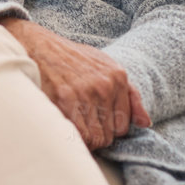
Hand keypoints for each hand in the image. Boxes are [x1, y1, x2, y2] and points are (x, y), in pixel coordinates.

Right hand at [0, 18, 150, 149]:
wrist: (38, 44)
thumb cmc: (73, 58)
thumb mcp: (106, 66)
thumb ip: (130, 95)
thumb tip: (145, 123)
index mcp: (117, 78)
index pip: (123, 126)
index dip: (108, 130)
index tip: (95, 124)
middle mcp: (103, 86)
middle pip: (108, 136)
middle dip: (96, 136)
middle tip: (81, 126)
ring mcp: (84, 93)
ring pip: (93, 138)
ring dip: (82, 139)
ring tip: (73, 128)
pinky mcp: (63, 99)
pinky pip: (76, 134)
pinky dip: (71, 137)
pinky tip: (64, 126)